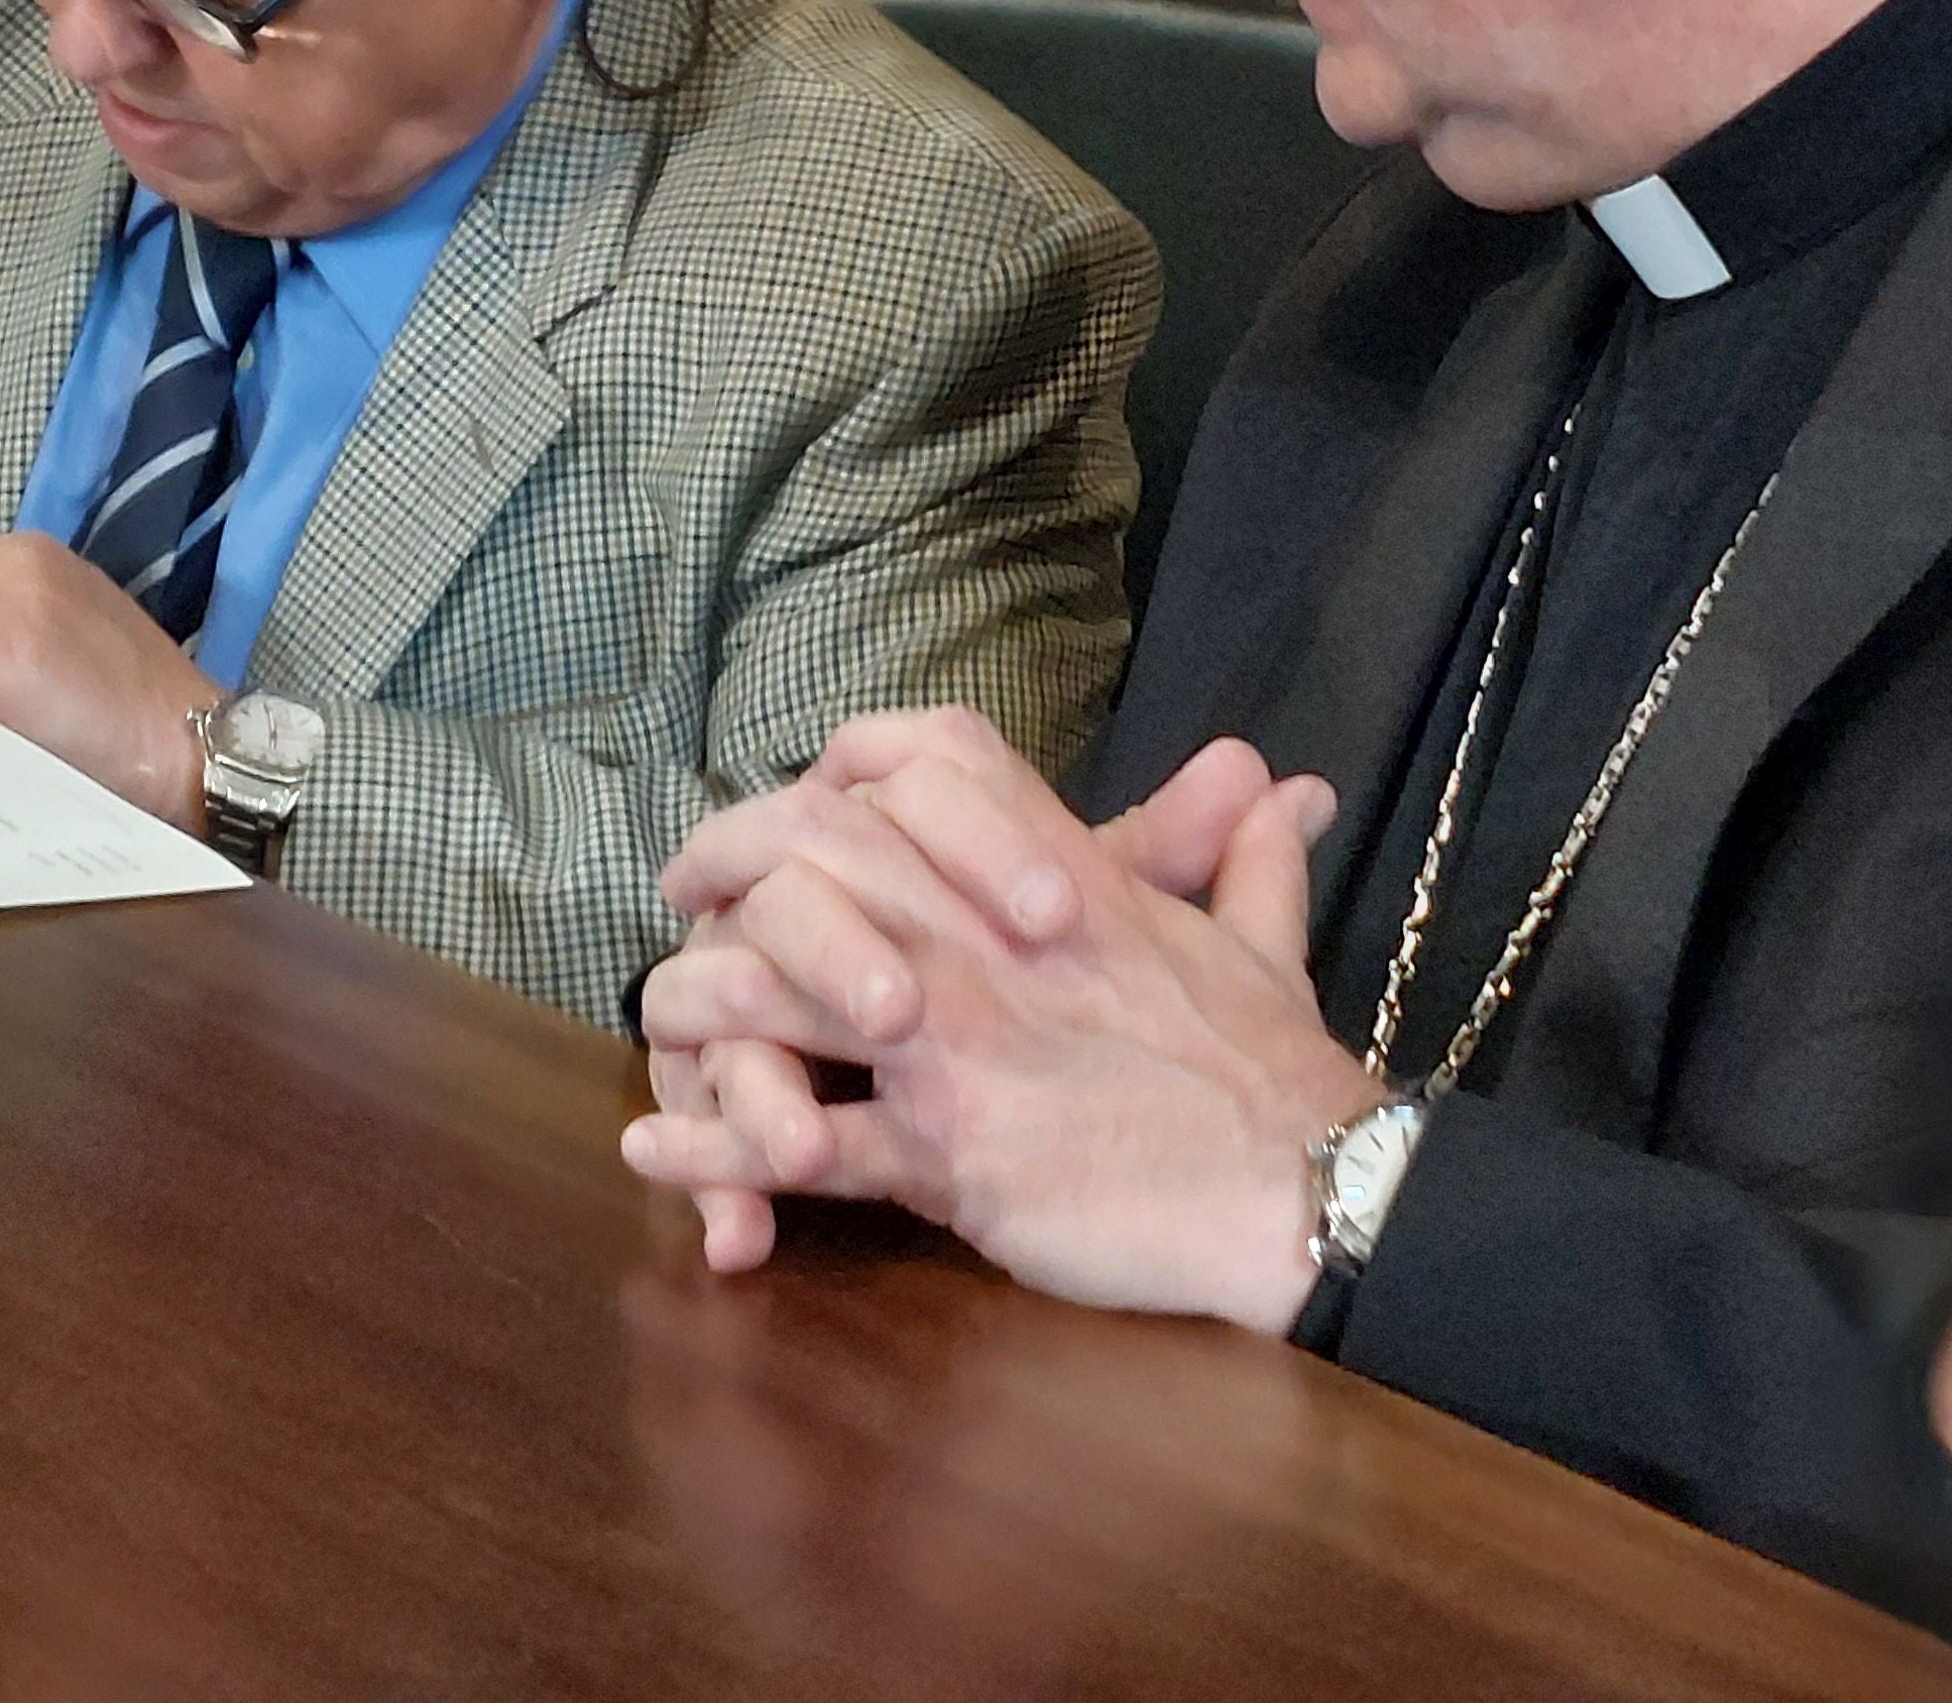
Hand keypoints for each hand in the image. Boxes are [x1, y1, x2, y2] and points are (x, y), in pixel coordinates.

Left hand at [622, 710, 1364, 1323]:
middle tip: (682, 893)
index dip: (838, 770)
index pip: (922, 764)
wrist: (1302, 1187)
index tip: (793, 799)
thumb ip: (1246, 855)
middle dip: (730, 868)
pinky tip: (649, 1147)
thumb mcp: (1262, 939)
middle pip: (815, 859)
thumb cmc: (1278, 1073)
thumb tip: (1285, 785)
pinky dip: (712, 1145)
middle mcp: (984, 942)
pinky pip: (798, 1142)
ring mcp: (956, 1045)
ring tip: (659, 1021)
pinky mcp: (945, 1153)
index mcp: (1055, 877)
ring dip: (701, 1005)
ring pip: (778, 991)